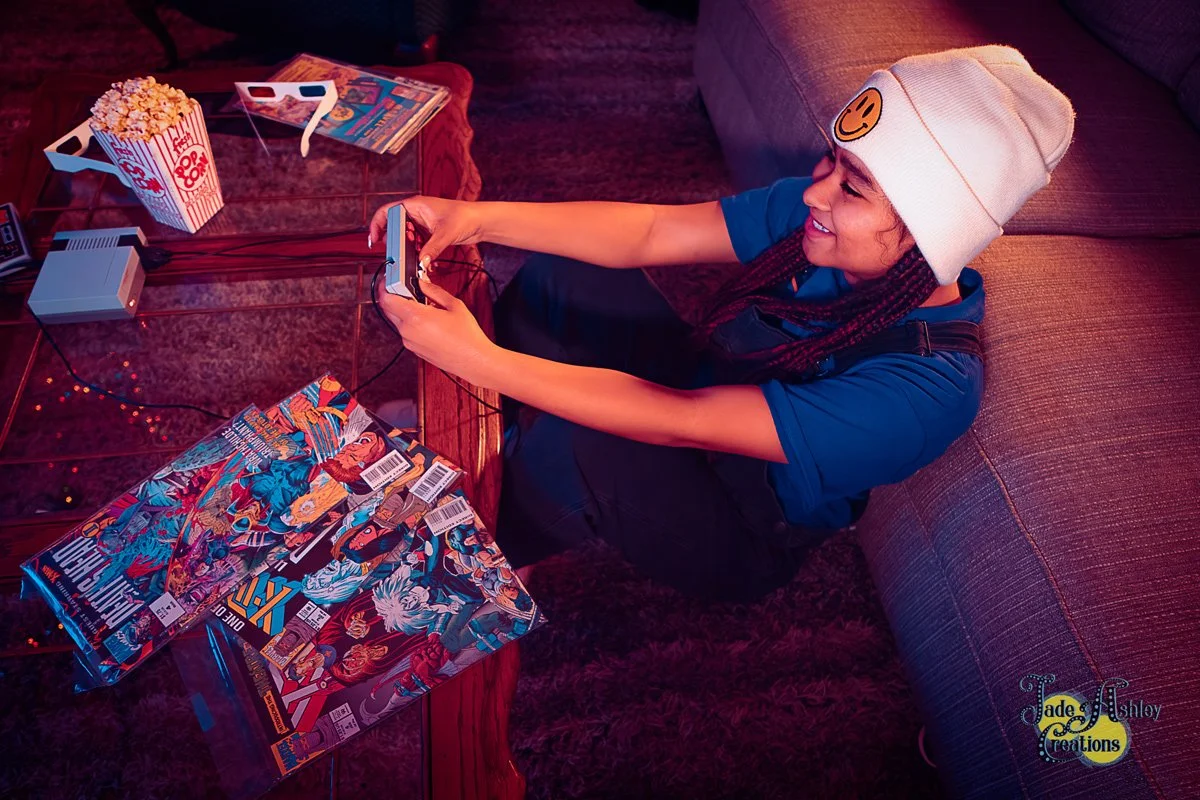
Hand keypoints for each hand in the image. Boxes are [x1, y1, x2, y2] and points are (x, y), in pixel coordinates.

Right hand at [368, 195, 484, 274]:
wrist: (479, 221)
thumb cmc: (464, 217)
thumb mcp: (445, 234)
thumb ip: (432, 249)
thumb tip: (420, 262)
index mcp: (414, 205)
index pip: (387, 212)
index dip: (377, 225)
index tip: (374, 240)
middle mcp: (415, 213)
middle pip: (394, 226)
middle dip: (393, 242)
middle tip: (393, 254)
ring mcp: (421, 223)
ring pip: (405, 237)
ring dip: (405, 249)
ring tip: (409, 259)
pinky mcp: (428, 233)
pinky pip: (416, 243)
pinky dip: (416, 252)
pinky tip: (422, 261)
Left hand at [376, 274, 497, 384]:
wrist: (473, 360)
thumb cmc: (467, 336)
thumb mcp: (453, 305)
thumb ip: (433, 291)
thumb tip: (421, 282)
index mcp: (416, 317)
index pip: (386, 298)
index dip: (385, 285)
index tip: (390, 278)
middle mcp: (408, 331)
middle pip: (387, 308)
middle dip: (392, 295)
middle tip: (403, 286)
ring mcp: (409, 342)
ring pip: (396, 319)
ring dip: (402, 308)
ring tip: (419, 303)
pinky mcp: (413, 349)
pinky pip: (405, 330)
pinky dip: (409, 321)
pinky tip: (425, 318)